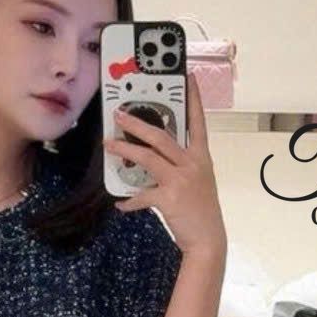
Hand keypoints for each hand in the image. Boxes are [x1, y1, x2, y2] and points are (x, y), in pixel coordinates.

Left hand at [103, 70, 225, 256]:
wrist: (208, 239)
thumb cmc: (201, 210)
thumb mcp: (198, 180)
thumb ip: (181, 165)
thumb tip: (154, 156)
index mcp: (201, 157)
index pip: (197, 121)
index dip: (193, 98)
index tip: (189, 77)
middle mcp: (192, 164)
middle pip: (161, 136)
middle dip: (138, 123)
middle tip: (119, 114)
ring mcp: (181, 180)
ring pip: (148, 157)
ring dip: (125, 150)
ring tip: (108, 145)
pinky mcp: (170, 198)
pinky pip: (142, 195)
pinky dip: (129, 201)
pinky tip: (121, 204)